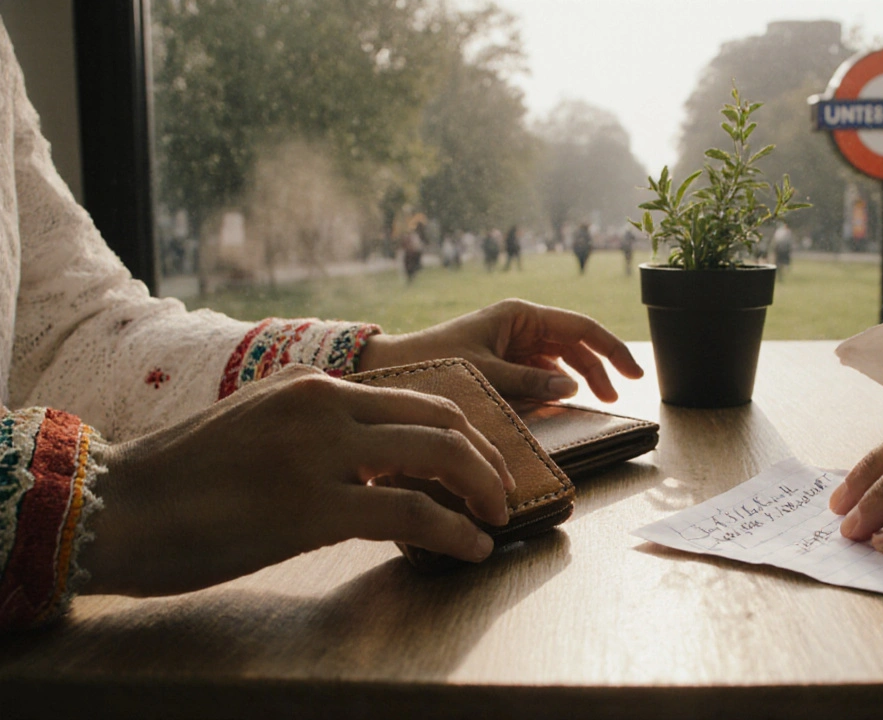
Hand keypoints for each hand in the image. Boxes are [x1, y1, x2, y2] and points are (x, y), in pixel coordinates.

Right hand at [79, 365, 515, 596]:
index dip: (463, 433)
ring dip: (480, 491)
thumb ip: (320, 436)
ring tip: (494, 521)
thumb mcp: (261, 429)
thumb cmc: (184, 478)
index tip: (480, 464)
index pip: (417, 398)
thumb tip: (374, 467)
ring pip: (438, 456)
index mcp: (314, 387)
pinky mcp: (312, 508)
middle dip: (485, 459)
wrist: (116, 505)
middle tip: (499, 493)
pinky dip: (452, 532)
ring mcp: (320, 453)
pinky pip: (410, 515)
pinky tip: (468, 548)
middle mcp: (325, 406)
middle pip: (441, 420)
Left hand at [356, 299, 643, 401]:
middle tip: (614, 398)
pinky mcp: (502, 362)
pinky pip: (539, 373)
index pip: (580, 328)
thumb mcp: (485, 374)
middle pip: (573, 344)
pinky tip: (561, 405)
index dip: (611, 349)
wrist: (388, 369)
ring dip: (577, 379)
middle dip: (597, 368)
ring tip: (595, 402)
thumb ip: (530, 382)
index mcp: (520, 315)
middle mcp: (519, 325)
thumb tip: (571, 388)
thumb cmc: (433, 363)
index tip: (634, 374)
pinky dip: (553, 388)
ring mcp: (511, 343)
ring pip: (559, 360)